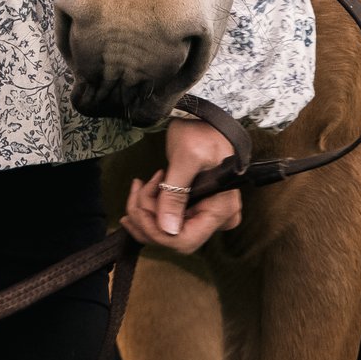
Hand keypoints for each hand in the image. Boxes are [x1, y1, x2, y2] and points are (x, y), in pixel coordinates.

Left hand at [121, 114, 243, 254]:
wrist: (203, 119)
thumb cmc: (200, 132)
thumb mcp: (186, 158)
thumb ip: (176, 193)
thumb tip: (167, 230)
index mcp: (221, 209)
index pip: (185, 240)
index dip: (157, 231)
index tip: (141, 205)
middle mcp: (216, 218)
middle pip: (173, 238)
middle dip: (147, 217)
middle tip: (139, 187)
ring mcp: (204, 214)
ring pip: (166, 231)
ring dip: (145, 211)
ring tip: (140, 185)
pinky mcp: (192, 208)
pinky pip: (167, 220)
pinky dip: (149, 209)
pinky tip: (141, 191)